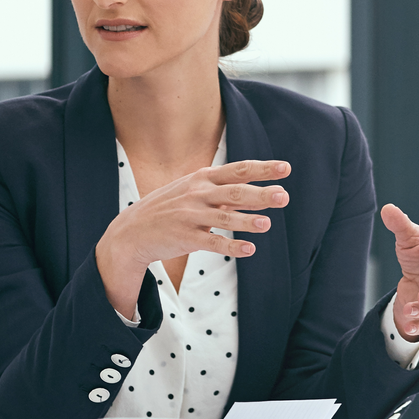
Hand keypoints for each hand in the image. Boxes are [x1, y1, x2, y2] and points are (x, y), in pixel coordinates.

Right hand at [95, 159, 290, 316]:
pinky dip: (231, 245)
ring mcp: (189, 215)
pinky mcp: (185, 237)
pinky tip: (249, 250)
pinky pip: (212, 242)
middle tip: (283, 197)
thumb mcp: (193, 191)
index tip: (285, 168)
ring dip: (247, 221)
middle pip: (233, 192)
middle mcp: (197, 194)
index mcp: (201, 179)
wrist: (132, 231)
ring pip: (223, 217)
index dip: (262, 169)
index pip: (237, 170)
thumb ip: (226, 191)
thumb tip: (265, 191)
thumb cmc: (170, 209)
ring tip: (267, 225)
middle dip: (260, 194)